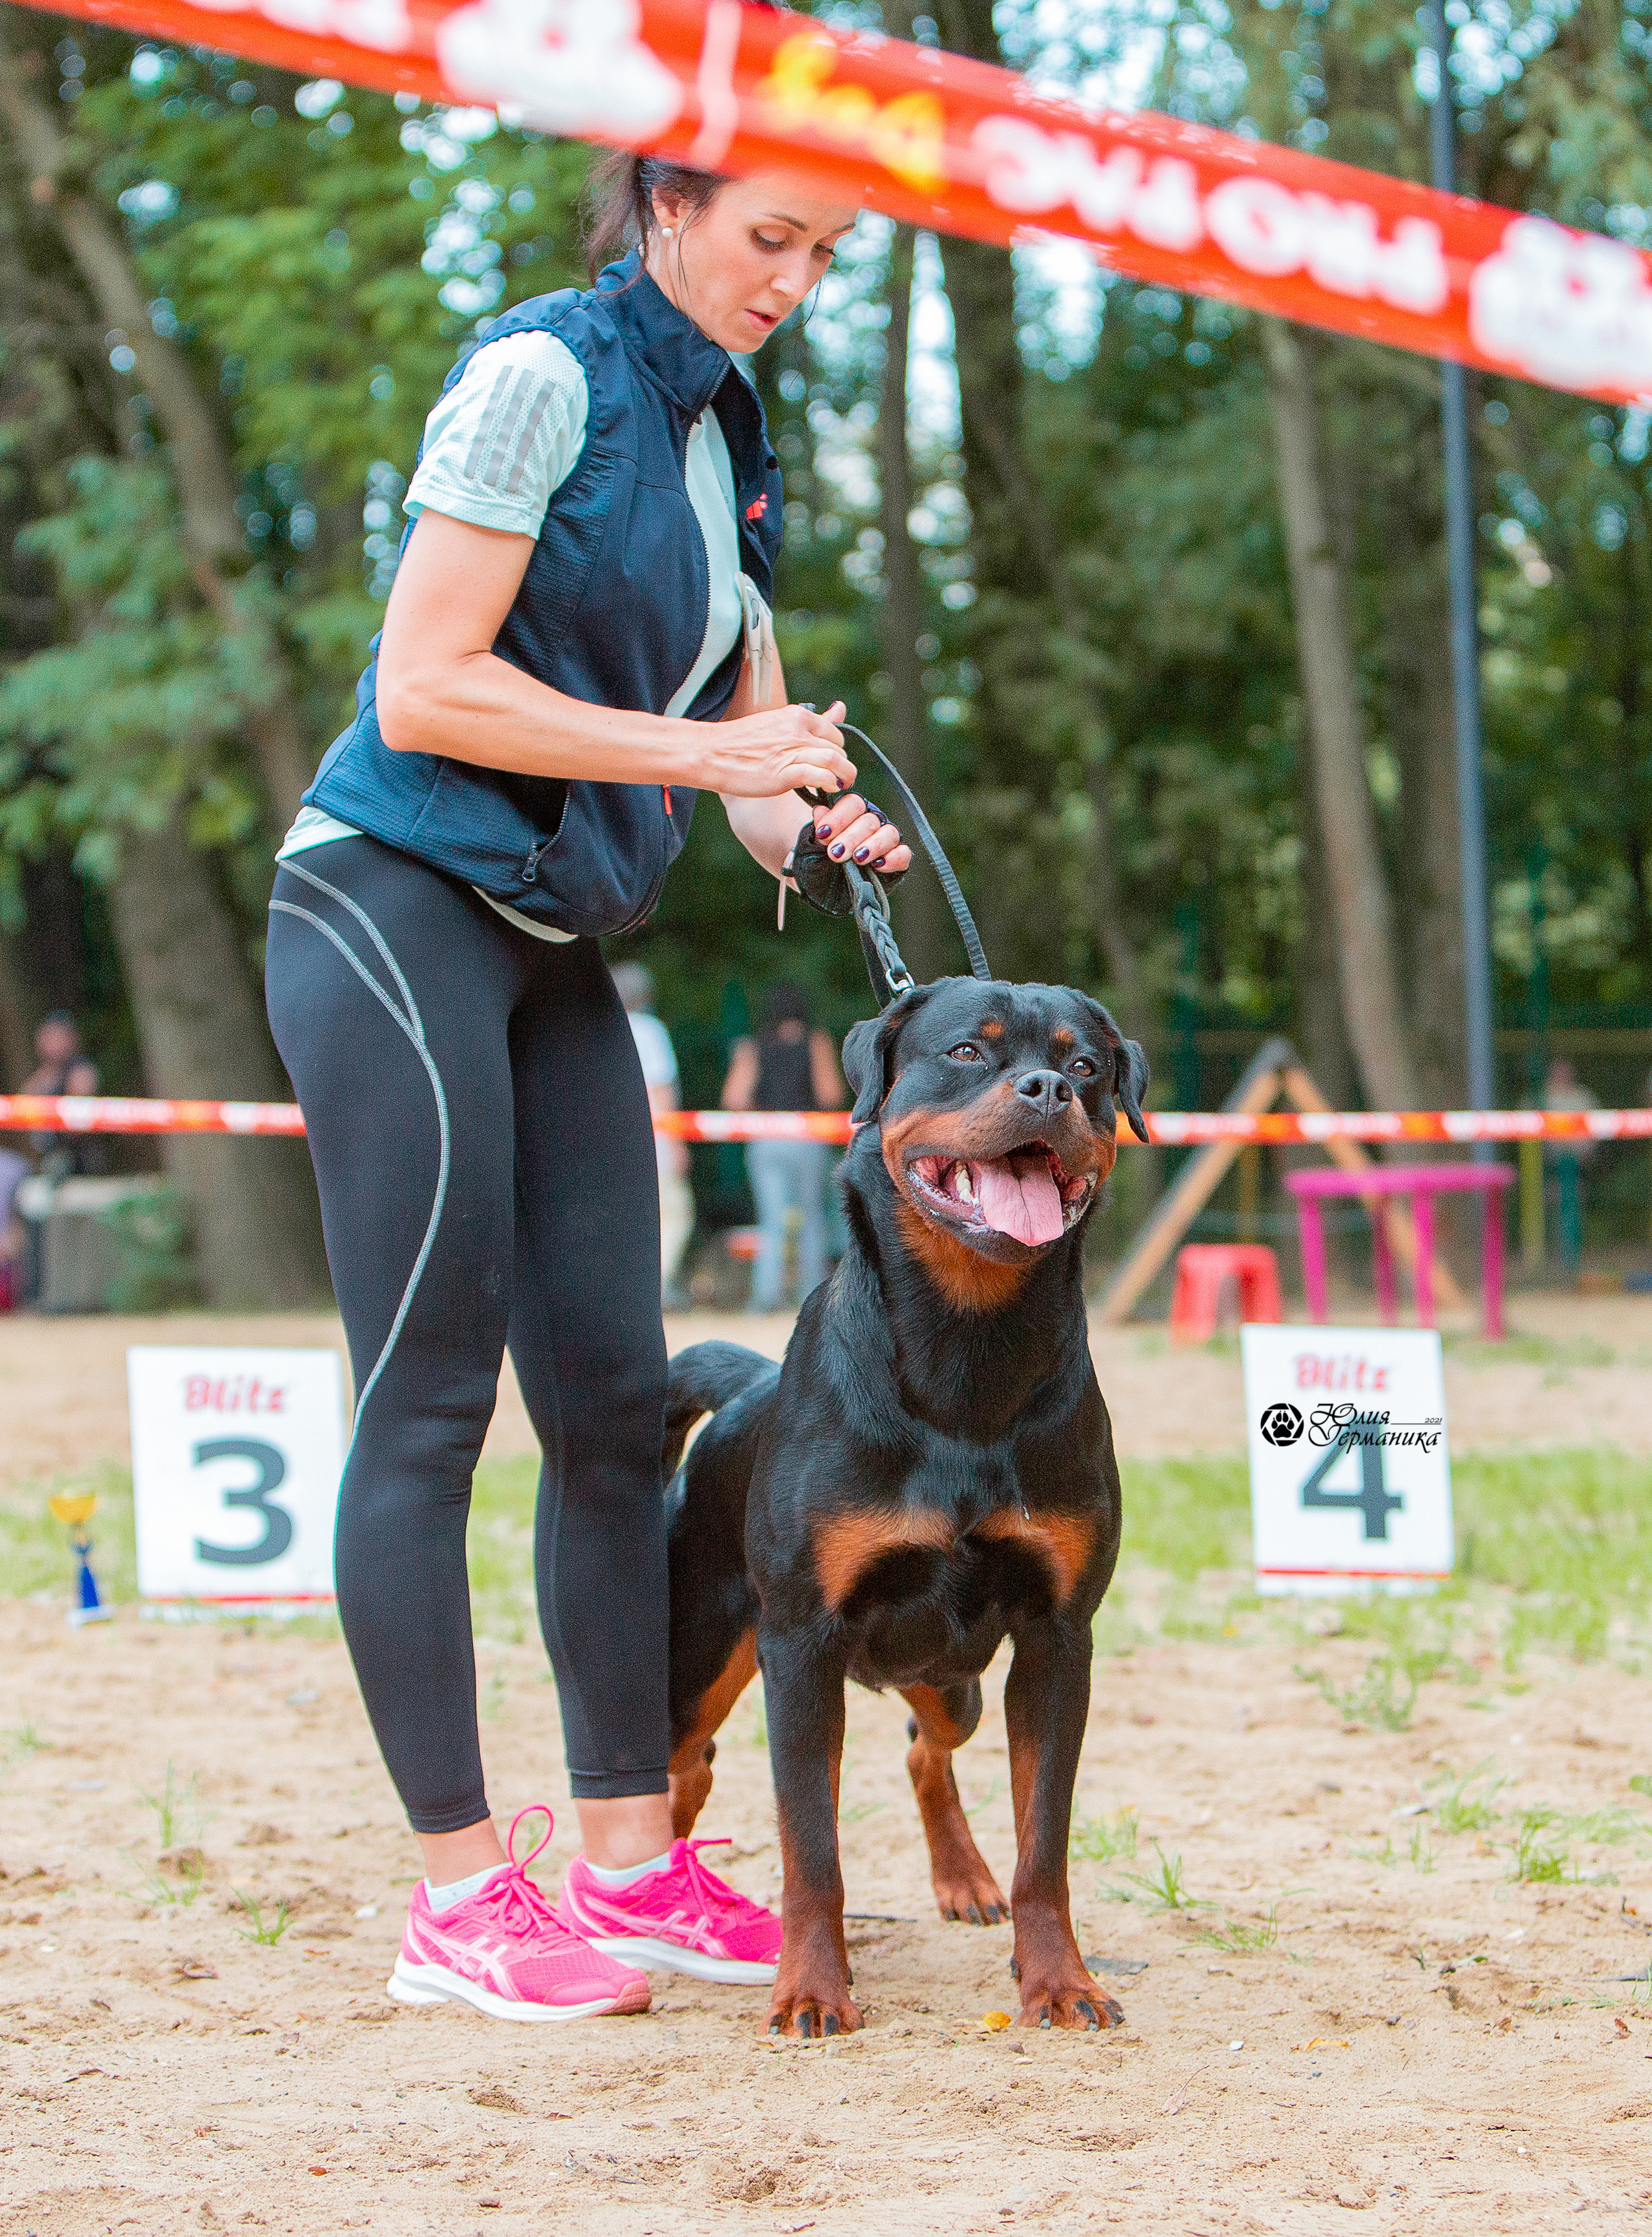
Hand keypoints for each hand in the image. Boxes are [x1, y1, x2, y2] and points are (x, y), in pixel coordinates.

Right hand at [695, 699, 855, 798]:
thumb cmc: (740, 742)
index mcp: (797, 715)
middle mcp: (798, 730)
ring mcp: (792, 750)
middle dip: (842, 766)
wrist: (710, 753)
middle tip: (837, 779)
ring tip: (840, 786)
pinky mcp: (785, 772)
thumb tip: (841, 707)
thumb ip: (811, 721)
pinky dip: (830, 784)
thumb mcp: (779, 723)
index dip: (836, 751)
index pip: (835, 733)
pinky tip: (827, 790)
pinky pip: (821, 776)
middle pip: (838, 749)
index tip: (830, 764)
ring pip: (835, 760)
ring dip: (844, 776)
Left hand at [801, 793, 911, 879]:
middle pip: (869, 820)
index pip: (852, 803)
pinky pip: (903, 854)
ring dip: (873, 845)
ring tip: (857, 859)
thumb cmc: (818, 865)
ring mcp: (886, 842)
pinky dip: (894, 858)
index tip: (822, 834)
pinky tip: (878, 866)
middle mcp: (871, 824)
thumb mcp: (811, 850)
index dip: (838, 817)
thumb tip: (819, 811)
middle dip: (851, 837)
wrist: (825, 891)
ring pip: (889, 833)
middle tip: (835, 854)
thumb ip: (818, 832)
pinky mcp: (896, 861)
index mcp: (851, 814)